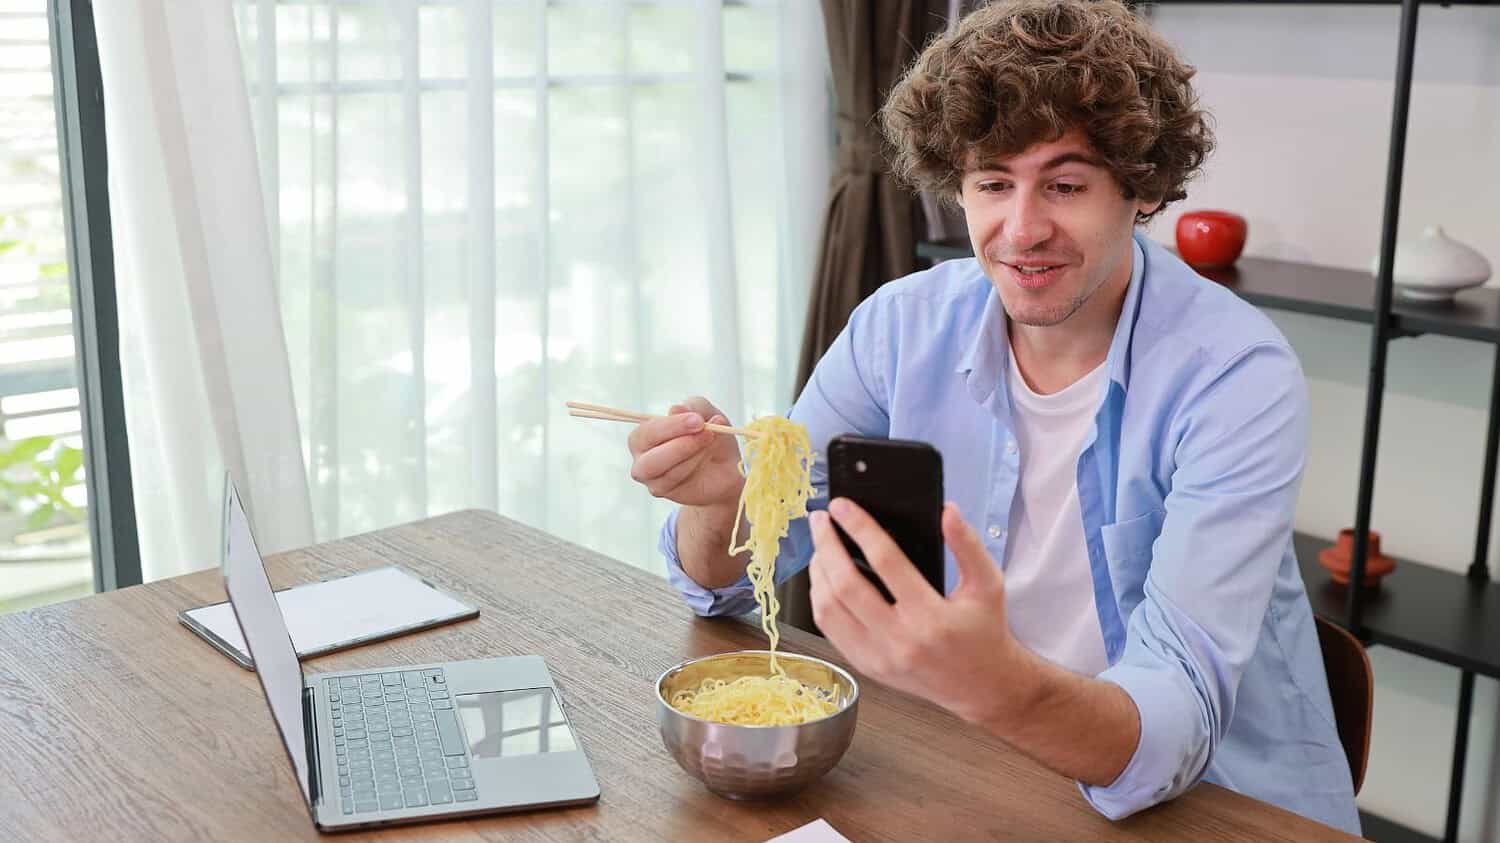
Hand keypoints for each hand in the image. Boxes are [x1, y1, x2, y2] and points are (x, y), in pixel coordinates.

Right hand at [626, 396, 744, 509]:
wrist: (726, 467)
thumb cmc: (709, 437)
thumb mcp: (707, 414)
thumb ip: (693, 407)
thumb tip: (675, 409)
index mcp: (644, 435)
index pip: (647, 431)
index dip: (671, 425)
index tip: (697, 420)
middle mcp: (642, 457)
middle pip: (649, 457)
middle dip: (679, 442)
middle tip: (705, 431)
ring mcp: (650, 478)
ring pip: (664, 469)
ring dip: (692, 453)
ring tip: (710, 439)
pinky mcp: (661, 491)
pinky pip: (674, 480)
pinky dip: (694, 466)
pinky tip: (706, 456)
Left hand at [807, 498, 1022, 724]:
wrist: (981, 686)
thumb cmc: (983, 632)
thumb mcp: (988, 585)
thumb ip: (968, 546)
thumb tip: (948, 512)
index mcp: (931, 618)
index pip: (886, 561)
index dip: (859, 528)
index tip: (842, 507)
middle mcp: (900, 641)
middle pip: (846, 585)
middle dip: (827, 545)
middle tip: (820, 520)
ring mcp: (879, 657)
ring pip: (829, 609)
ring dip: (818, 573)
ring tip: (820, 547)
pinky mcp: (866, 666)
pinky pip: (829, 630)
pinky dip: (820, 600)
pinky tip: (824, 580)